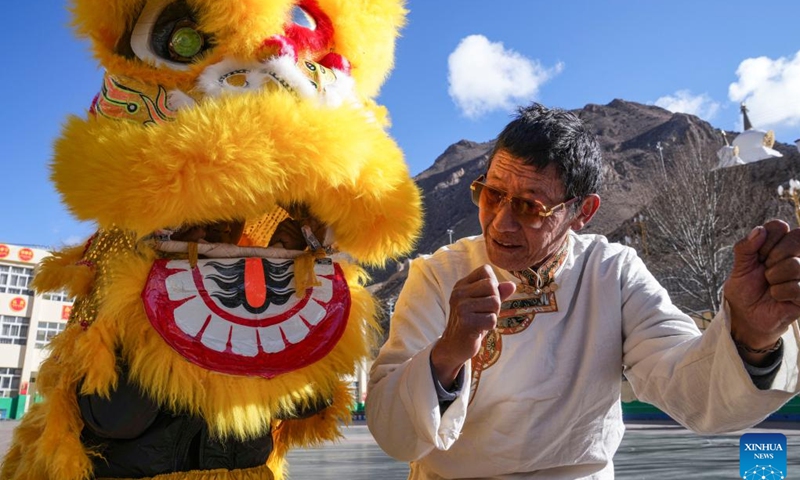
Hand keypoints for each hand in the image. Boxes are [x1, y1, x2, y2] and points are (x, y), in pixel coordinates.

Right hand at [430, 265, 515, 388]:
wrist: (454, 345)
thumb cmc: (472, 322)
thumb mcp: (484, 304)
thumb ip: (498, 293)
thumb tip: (512, 285)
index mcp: (462, 285)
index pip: (486, 270)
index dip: (493, 284)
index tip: (485, 298)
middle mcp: (459, 292)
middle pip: (492, 285)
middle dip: (496, 301)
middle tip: (484, 312)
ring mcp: (461, 306)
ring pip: (494, 302)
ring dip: (493, 314)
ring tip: (481, 320)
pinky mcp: (466, 321)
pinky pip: (492, 319)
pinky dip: (490, 326)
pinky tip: (479, 329)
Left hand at [724, 220, 799, 355]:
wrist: (746, 316)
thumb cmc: (745, 289)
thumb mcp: (740, 266)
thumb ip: (745, 247)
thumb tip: (759, 230)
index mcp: (781, 244)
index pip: (779, 226)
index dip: (765, 240)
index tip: (758, 256)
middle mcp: (797, 255)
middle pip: (795, 239)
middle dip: (772, 257)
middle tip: (765, 271)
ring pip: (795, 264)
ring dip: (774, 277)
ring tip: (770, 285)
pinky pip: (797, 286)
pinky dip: (780, 292)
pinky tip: (777, 296)